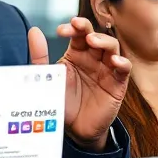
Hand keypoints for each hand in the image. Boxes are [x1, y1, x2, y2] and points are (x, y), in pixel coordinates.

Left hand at [30, 17, 130, 151]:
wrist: (74, 130)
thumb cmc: (63, 102)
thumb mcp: (47, 79)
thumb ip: (40, 56)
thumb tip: (33, 31)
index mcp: (77, 54)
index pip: (78, 34)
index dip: (73, 28)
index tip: (61, 30)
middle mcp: (93, 59)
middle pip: (96, 35)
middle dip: (87, 28)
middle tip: (78, 27)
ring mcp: (106, 70)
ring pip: (112, 47)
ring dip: (104, 41)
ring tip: (93, 41)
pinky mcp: (117, 84)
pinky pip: (123, 70)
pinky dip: (122, 63)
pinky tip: (114, 61)